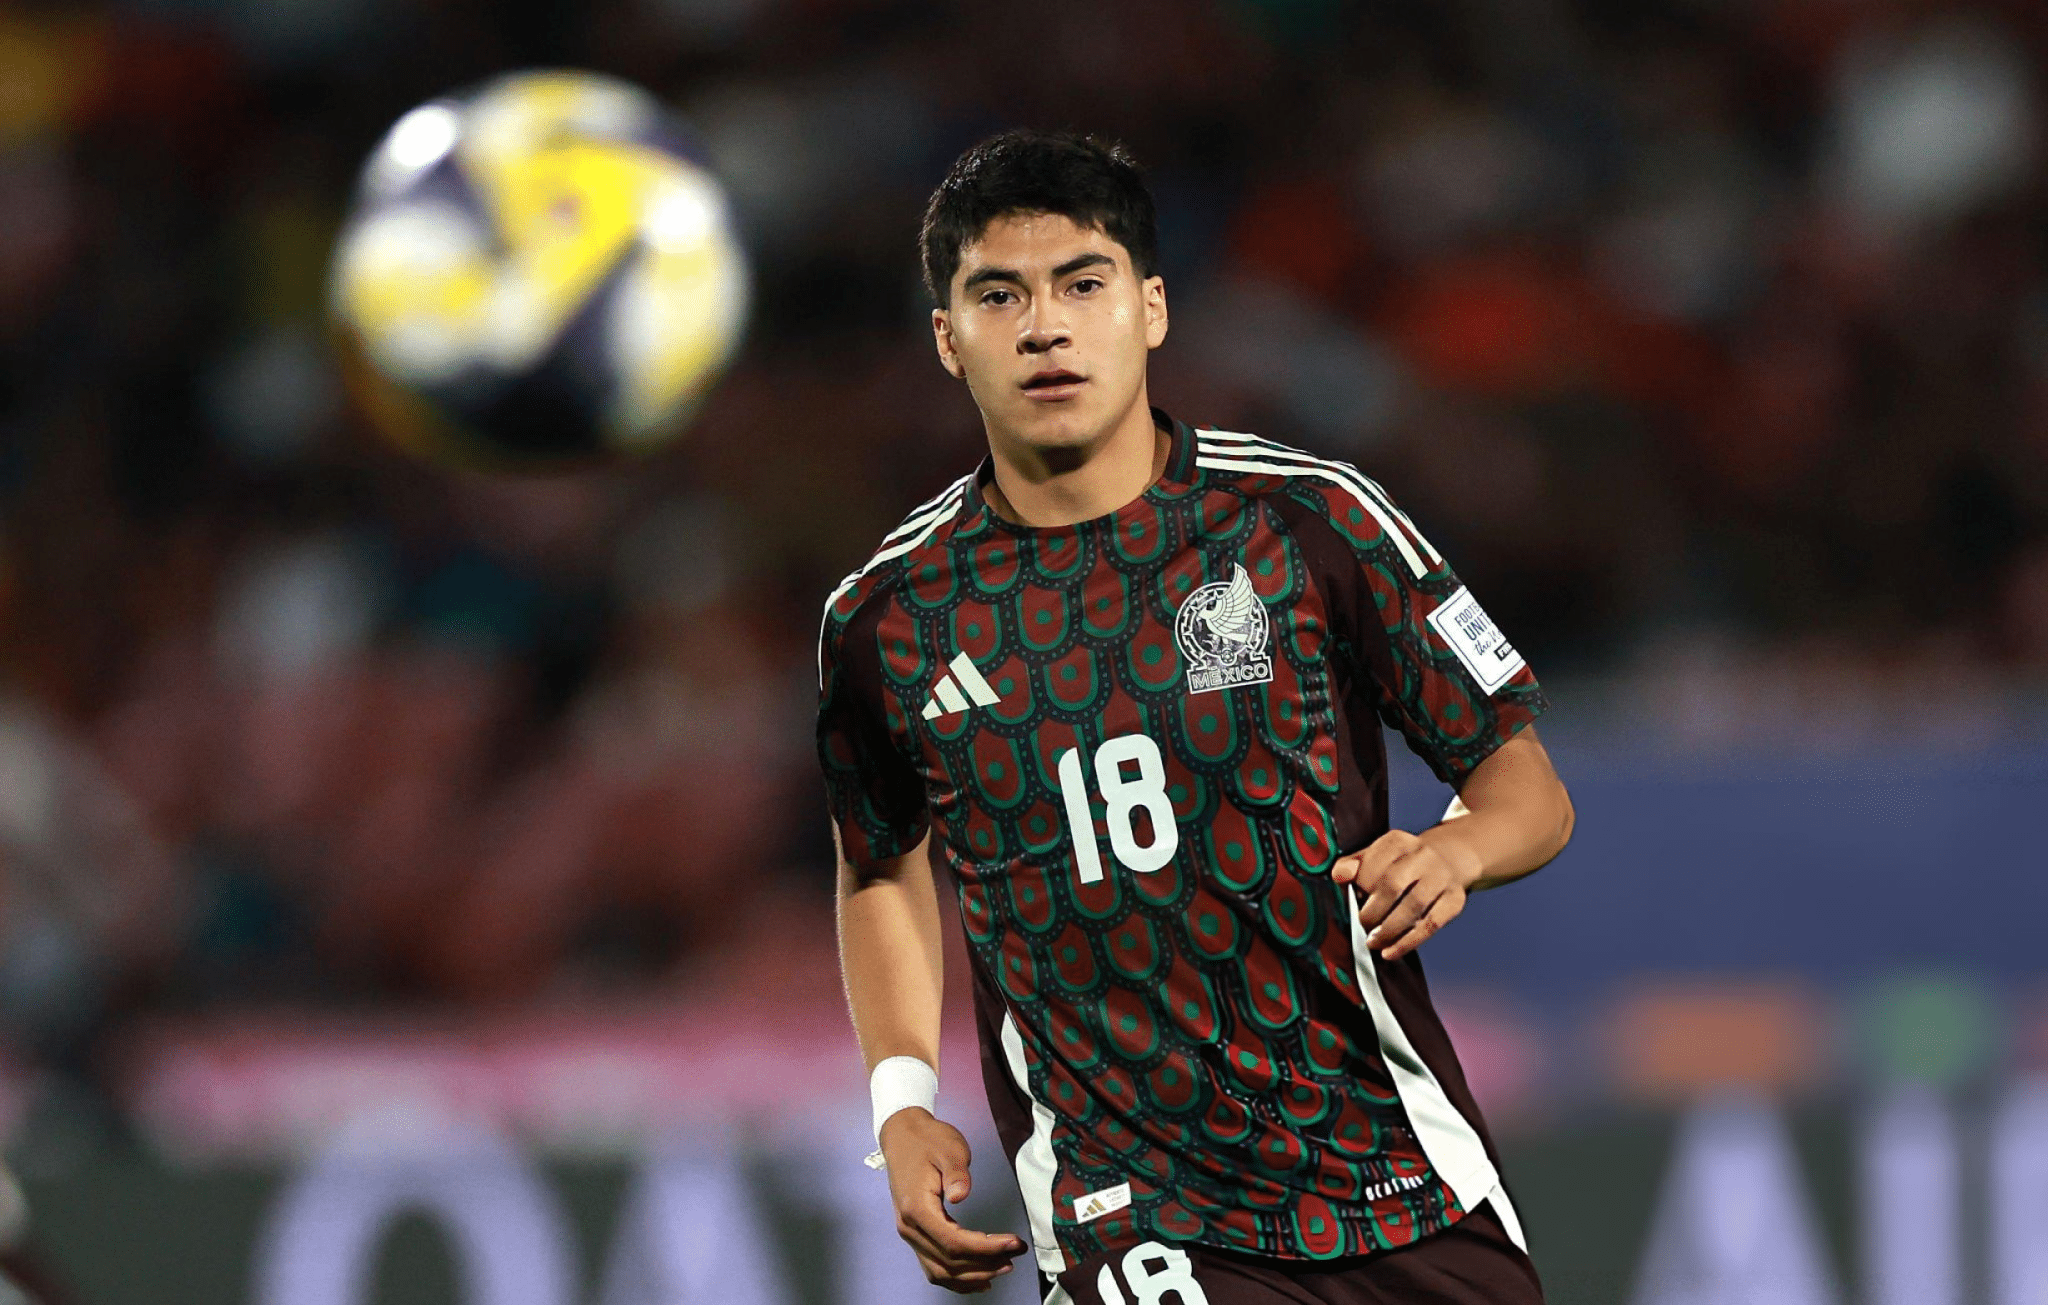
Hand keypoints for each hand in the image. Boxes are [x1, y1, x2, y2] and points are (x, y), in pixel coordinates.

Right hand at [878, 1108, 1026, 1292]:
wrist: (902, 1136)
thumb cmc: (926, 1140)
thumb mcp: (948, 1148)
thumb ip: (956, 1173)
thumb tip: (961, 1195)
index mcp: (917, 1208)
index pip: (953, 1241)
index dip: (986, 1248)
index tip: (1013, 1243)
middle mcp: (910, 1227)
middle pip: (949, 1261)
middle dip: (986, 1263)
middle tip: (1016, 1254)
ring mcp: (910, 1233)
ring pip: (941, 1271)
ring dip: (973, 1275)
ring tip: (1003, 1267)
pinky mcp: (915, 1234)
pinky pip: (934, 1267)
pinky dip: (956, 1278)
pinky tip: (978, 1279)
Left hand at [1332, 829, 1482, 961]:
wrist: (1447, 859)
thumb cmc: (1402, 863)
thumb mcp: (1377, 856)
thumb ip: (1354, 865)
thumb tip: (1338, 876)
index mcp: (1398, 841)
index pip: (1373, 863)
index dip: (1360, 885)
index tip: (1352, 900)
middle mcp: (1423, 855)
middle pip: (1392, 884)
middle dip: (1372, 911)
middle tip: (1362, 926)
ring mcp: (1442, 877)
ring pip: (1413, 907)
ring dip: (1389, 930)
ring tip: (1373, 942)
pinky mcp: (1455, 899)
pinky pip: (1431, 924)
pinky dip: (1408, 942)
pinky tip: (1391, 952)